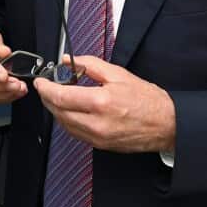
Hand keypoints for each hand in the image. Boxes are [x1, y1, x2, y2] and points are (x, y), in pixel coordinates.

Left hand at [33, 55, 175, 152]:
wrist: (166, 124)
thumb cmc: (147, 100)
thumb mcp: (118, 74)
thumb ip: (90, 65)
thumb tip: (67, 61)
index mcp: (101, 102)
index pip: (61, 97)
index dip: (46, 88)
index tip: (41, 82)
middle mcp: (97, 123)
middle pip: (58, 112)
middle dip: (47, 99)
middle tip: (46, 87)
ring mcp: (97, 137)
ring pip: (64, 124)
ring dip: (56, 110)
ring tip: (58, 96)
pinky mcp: (100, 145)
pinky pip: (75, 133)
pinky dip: (67, 120)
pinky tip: (70, 110)